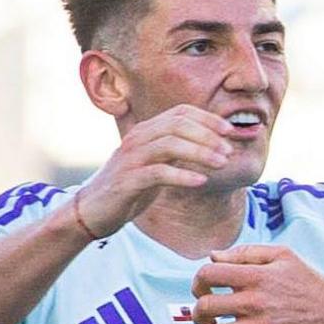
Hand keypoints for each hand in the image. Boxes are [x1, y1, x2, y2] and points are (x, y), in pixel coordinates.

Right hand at [76, 105, 233, 236]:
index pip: (180, 112)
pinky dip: (182, 175)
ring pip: (170, 144)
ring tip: (221, 163)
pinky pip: (158, 173)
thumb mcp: (157, 164)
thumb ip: (177, 152)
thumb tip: (211, 144)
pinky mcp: (127, 181)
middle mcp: (138, 139)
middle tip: (229, 150)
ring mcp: (131, 158)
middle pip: (178, 125)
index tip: (230, 131)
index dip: (208, 119)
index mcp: (146, 131)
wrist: (93, 211)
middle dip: (208, 135)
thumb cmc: (130, 187)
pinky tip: (200, 181)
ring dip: (200, 152)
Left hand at [190, 245, 323, 323]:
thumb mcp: (284, 256)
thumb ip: (247, 253)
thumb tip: (212, 257)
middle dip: (198, 315)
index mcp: (257, 276)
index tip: (204, 292)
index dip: (197, 284)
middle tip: (206, 319)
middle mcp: (256, 302)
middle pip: (203, 308)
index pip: (207, 275)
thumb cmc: (310, 284)